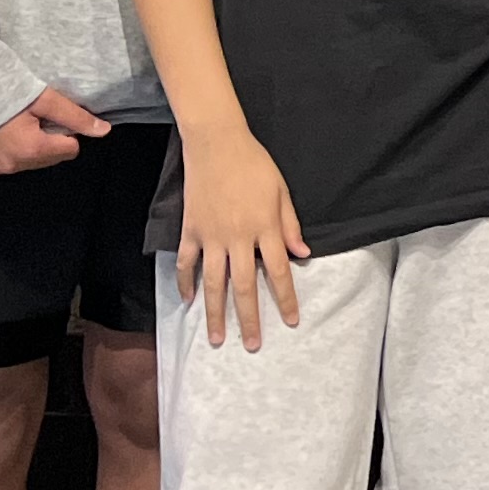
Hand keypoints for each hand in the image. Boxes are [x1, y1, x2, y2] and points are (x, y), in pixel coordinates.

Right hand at [0, 86, 111, 177]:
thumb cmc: (4, 90)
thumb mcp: (44, 98)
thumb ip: (75, 117)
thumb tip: (104, 131)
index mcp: (32, 151)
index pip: (70, 150)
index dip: (66, 132)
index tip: (51, 116)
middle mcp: (11, 167)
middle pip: (47, 159)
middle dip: (46, 141)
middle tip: (31, 117)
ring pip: (24, 164)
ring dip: (25, 147)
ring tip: (13, 123)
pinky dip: (2, 152)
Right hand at [175, 128, 308, 350]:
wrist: (217, 143)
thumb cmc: (254, 164)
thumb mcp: (281, 192)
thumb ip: (290, 226)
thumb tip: (303, 255)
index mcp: (265, 229)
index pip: (279, 273)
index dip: (286, 299)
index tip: (292, 322)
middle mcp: (238, 238)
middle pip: (244, 287)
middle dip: (249, 319)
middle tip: (251, 346)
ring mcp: (211, 236)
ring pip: (213, 283)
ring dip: (215, 313)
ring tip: (217, 338)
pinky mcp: (191, 229)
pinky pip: (186, 262)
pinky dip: (185, 282)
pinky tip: (188, 300)